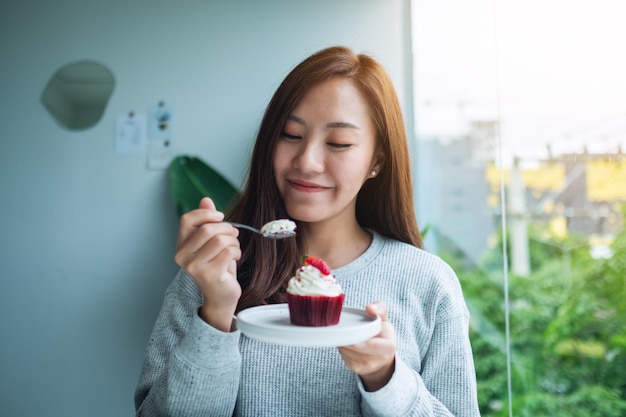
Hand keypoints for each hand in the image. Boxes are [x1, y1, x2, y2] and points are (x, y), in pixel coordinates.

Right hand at [174, 197, 241, 330]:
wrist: (221, 296)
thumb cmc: (217, 266)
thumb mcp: (211, 242)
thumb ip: (207, 222)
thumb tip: (206, 199)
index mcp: (180, 246)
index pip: (186, 220)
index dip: (205, 214)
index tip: (220, 217)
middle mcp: (182, 256)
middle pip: (207, 229)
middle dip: (226, 228)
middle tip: (234, 234)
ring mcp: (194, 267)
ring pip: (220, 240)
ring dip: (234, 241)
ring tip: (235, 249)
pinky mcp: (209, 275)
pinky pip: (229, 251)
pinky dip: (237, 252)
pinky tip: (235, 258)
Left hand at [337, 302, 395, 391]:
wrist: (382, 356)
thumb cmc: (382, 333)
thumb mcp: (384, 319)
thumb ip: (379, 308)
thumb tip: (369, 308)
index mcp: (389, 346)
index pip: (372, 345)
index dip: (359, 341)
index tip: (348, 335)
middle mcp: (379, 359)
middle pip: (355, 348)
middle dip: (347, 338)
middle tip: (342, 329)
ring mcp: (367, 367)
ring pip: (347, 352)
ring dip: (343, 342)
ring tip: (347, 334)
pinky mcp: (357, 369)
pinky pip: (344, 357)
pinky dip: (342, 348)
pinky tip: (347, 343)